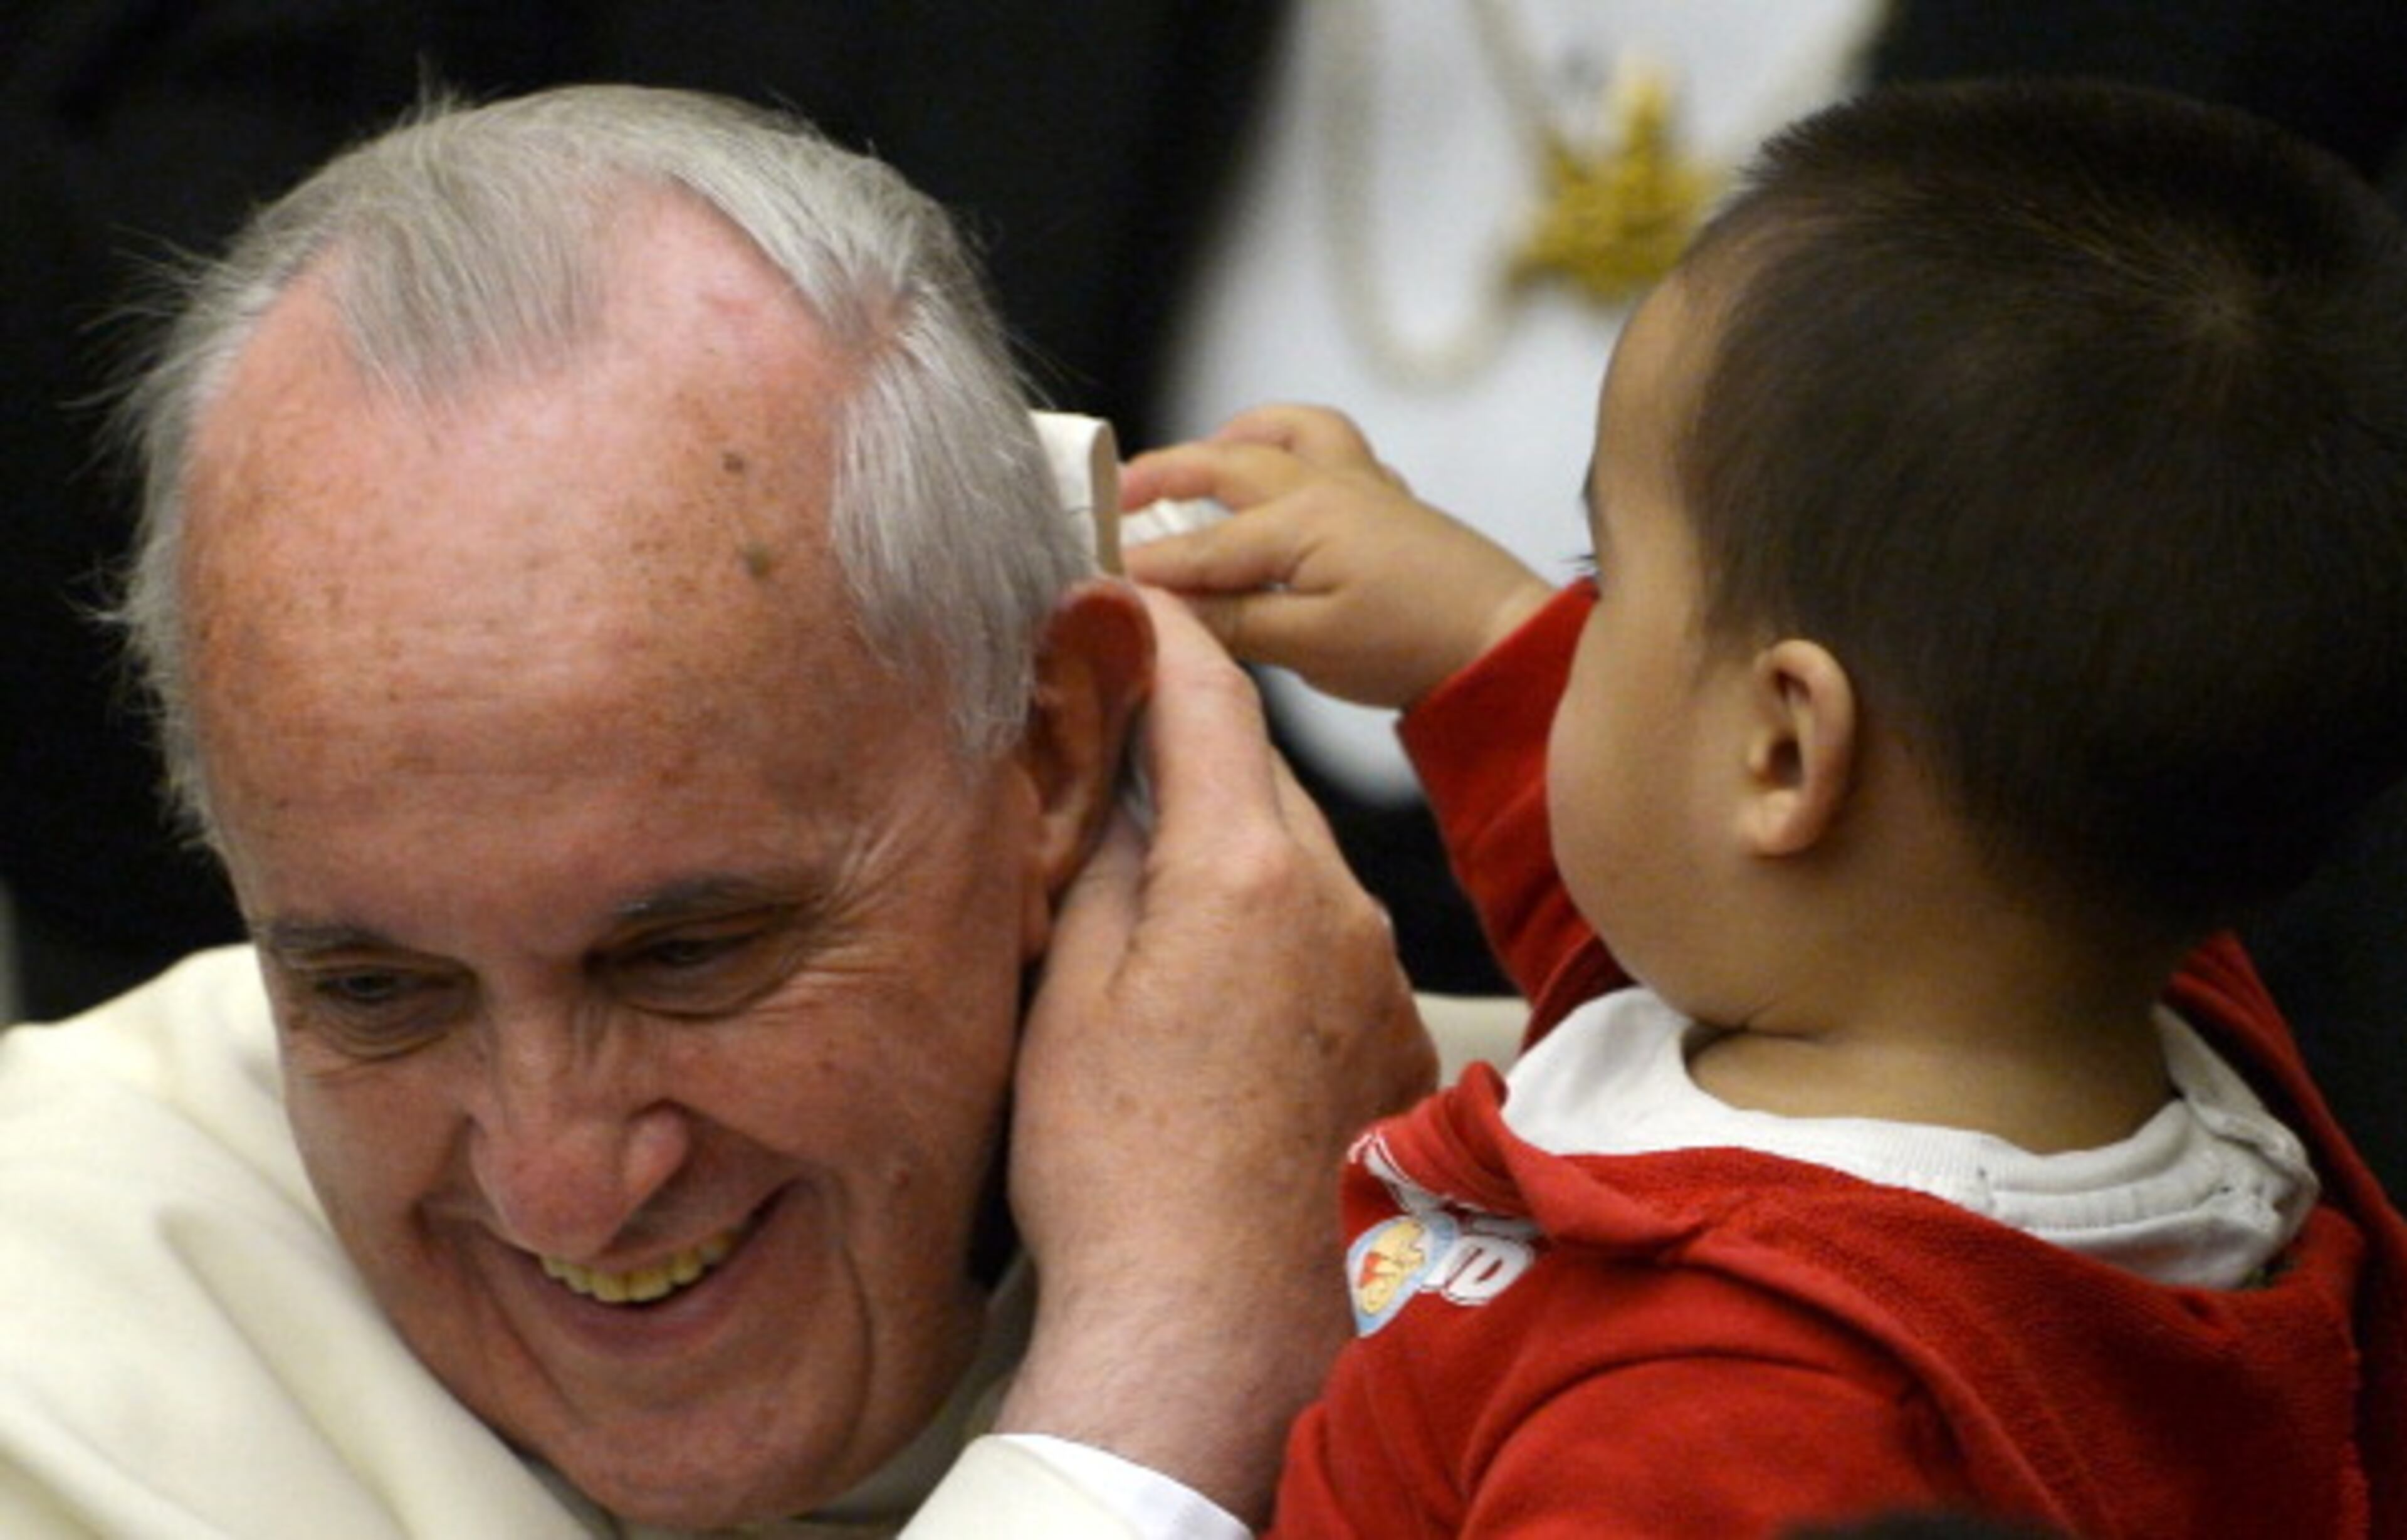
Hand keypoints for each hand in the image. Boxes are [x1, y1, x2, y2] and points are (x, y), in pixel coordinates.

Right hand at [999, 588, 1436, 1522]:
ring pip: (1302, 871)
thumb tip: (1119, 799)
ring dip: (1237, 866)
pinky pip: (1335, 950)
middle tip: (1112, 778)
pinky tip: (1221, 1018)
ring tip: (1159, 930)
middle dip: (1193, 768)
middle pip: (1262, 787)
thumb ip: (1102, 869)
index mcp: (1245, 875)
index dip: (1164, 635)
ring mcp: (1380, 980)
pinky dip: (1280, 945)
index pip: (1213, 703)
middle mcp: (1338, 909)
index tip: (1124, 598)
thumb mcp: (1069, 998)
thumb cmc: (1120, 1177)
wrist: (1209, 1332)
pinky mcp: (1396, 1047)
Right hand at [1120, 404, 1552, 709]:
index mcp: (1299, 520)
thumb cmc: (1412, 647)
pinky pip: (1333, 448)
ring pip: (1289, 432)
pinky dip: (1293, 447)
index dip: (1142, 565)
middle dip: (1163, 477)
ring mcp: (1362, 486)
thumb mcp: (1308, 648)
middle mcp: (1325, 486)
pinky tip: (1281, 479)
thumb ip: (1230, 621)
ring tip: (1201, 458)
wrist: (1504, 643)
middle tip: (1116, 499)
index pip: (1197, 545)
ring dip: (1237, 437)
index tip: (1094, 576)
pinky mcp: (1389, 501)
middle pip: (1225, 465)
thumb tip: (1160, 606)